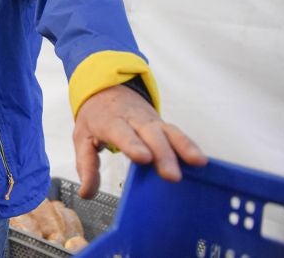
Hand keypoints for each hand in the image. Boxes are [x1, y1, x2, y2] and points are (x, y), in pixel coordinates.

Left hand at [73, 85, 206, 198]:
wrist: (106, 89)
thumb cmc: (95, 117)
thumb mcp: (82, 137)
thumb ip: (86, 165)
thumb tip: (86, 193)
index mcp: (110, 122)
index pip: (122, 133)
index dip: (133, 145)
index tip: (144, 158)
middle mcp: (133, 120)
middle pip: (150, 135)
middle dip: (163, 154)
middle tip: (172, 175)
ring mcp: (150, 121)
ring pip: (169, 131)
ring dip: (183, 147)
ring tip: (198, 163)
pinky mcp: (162, 125)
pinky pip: (177, 133)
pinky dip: (190, 144)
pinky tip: (201, 160)